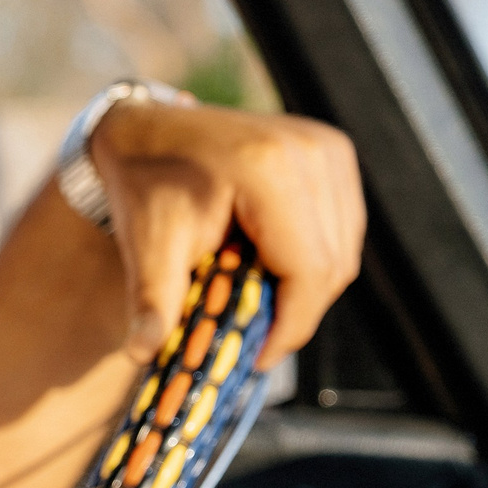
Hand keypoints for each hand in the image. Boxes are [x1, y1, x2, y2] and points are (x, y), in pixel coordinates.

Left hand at [89, 102, 363, 365]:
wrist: (144, 128)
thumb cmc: (144, 184)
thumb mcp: (144, 244)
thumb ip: (153, 300)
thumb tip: (144, 352)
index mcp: (268, 169)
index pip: (309, 270)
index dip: (289, 326)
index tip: (257, 359)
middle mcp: (310, 151)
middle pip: (333, 264)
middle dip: (295, 313)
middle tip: (254, 341)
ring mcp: (327, 146)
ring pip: (343, 249)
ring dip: (306, 289)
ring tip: (257, 306)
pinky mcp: (331, 151)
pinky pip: (341, 227)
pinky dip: (312, 260)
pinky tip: (269, 271)